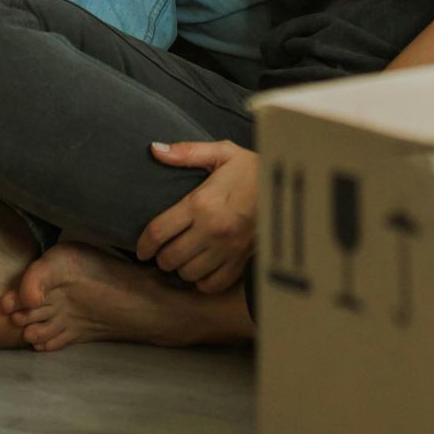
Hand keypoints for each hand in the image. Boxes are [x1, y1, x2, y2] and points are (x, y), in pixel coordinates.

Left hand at [138, 142, 257, 295]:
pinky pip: (211, 284)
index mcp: (201, 203)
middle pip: (169, 258)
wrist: (292, 189)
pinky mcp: (241, 262)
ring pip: (187, 274)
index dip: (143, 244)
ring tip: (182, 257)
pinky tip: (202, 268)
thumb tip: (154, 149)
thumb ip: (186, 152)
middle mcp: (212, 230)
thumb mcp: (222, 153)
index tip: (141, 249)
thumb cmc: (253, 169)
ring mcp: (227, 250)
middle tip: (163, 250)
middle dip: (160, 256)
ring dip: (180, 268)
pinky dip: (202, 281)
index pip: (158, 232)